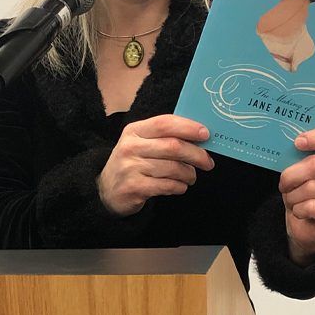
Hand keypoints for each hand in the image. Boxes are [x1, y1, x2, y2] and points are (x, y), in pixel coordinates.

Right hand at [98, 114, 213, 216]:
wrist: (106, 191)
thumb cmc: (132, 164)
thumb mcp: (140, 144)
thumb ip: (164, 137)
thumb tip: (199, 137)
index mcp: (134, 131)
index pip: (164, 123)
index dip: (188, 127)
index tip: (206, 134)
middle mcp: (130, 146)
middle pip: (173, 146)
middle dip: (196, 155)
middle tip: (208, 162)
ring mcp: (130, 167)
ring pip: (173, 168)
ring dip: (189, 174)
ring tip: (191, 177)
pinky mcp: (134, 187)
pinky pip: (167, 186)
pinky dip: (180, 187)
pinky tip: (180, 186)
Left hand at [279, 128, 314, 266]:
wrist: (305, 225)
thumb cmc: (302, 193)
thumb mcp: (298, 171)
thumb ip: (297, 157)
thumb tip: (286, 147)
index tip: (297, 142)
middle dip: (291, 176)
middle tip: (284, 184)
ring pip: (310, 187)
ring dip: (292, 196)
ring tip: (294, 200)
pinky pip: (311, 206)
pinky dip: (298, 209)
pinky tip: (300, 212)